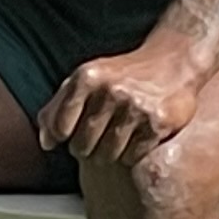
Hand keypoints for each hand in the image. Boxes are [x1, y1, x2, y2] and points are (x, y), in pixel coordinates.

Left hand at [42, 43, 205, 167]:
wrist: (173, 62)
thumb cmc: (120, 75)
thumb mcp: (84, 80)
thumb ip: (56, 109)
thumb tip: (45, 144)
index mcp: (86, 78)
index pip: (61, 126)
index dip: (63, 137)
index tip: (71, 135)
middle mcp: (111, 91)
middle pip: (83, 144)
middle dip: (85, 149)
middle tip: (94, 143)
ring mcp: (137, 107)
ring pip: (109, 154)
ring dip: (108, 155)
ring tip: (113, 143)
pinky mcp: (159, 123)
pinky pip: (134, 156)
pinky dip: (130, 156)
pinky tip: (133, 142)